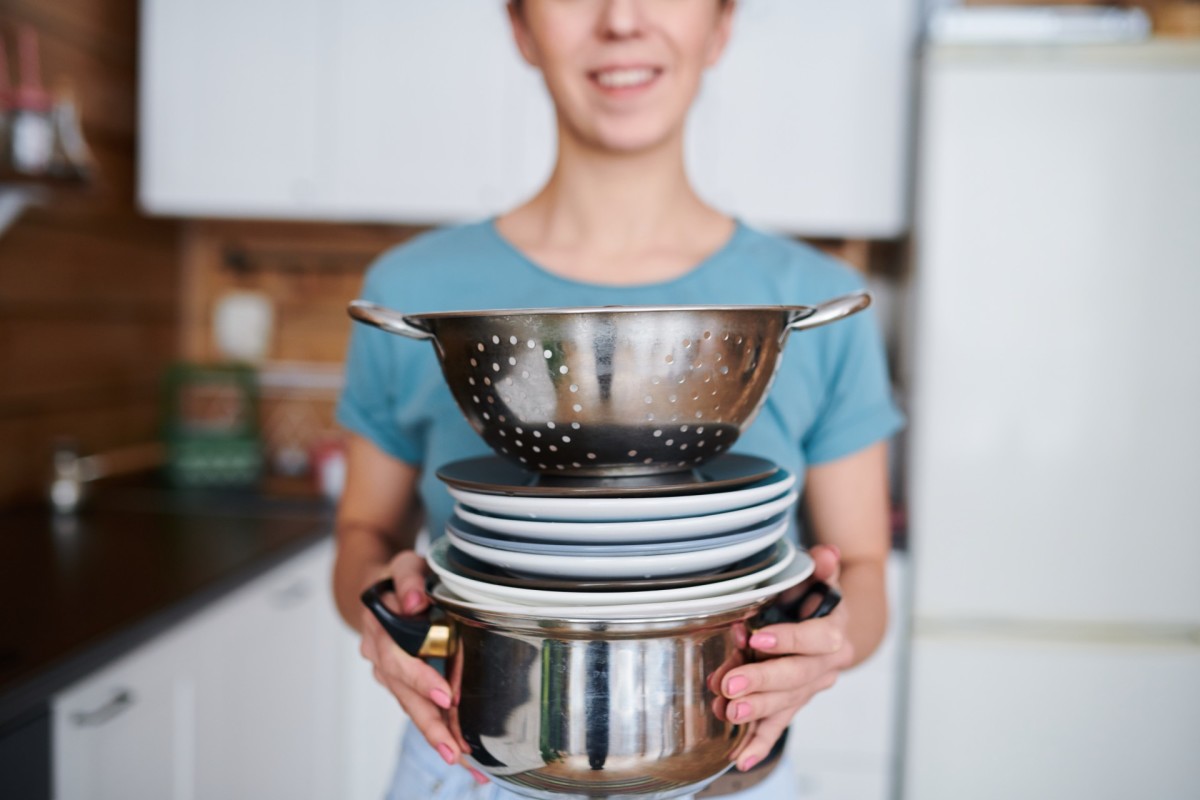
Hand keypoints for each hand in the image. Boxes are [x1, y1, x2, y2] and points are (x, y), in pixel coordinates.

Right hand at [358, 550, 488, 784]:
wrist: (378, 586)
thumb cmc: (397, 576)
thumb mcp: (404, 566)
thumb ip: (409, 581)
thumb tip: (415, 602)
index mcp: (380, 627)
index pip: (398, 658)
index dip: (420, 678)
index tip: (445, 695)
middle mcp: (379, 654)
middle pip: (403, 694)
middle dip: (429, 723)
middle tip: (453, 749)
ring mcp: (388, 671)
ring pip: (409, 705)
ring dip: (433, 731)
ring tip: (459, 757)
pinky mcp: (400, 681)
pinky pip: (416, 704)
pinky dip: (435, 725)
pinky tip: (456, 746)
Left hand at [720, 544, 853, 771]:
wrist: (830, 627)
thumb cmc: (815, 599)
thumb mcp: (817, 579)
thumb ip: (821, 569)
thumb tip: (826, 553)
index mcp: (832, 633)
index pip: (814, 640)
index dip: (787, 639)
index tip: (755, 639)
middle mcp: (825, 666)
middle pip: (795, 677)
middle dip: (762, 682)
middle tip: (730, 685)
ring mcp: (809, 688)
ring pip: (785, 703)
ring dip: (756, 710)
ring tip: (729, 712)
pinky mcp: (793, 704)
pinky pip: (779, 726)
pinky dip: (761, 743)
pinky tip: (742, 757)